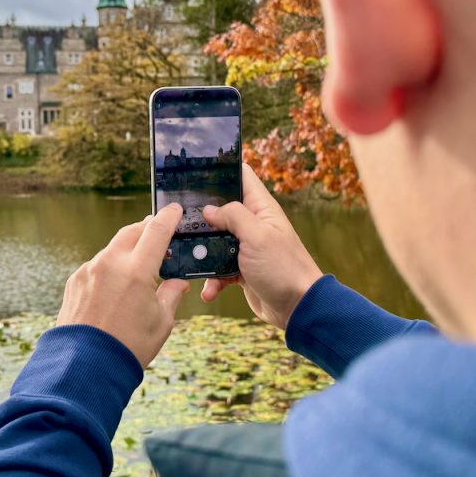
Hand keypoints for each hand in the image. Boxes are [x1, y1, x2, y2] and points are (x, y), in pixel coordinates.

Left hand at [56, 204, 189, 367]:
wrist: (85, 366)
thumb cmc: (129, 347)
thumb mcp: (161, 322)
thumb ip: (171, 294)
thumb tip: (178, 282)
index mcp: (136, 270)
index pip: (156, 231)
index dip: (168, 218)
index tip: (175, 210)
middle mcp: (110, 263)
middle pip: (132, 231)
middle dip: (147, 229)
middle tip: (159, 233)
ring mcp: (89, 270)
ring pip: (113, 248)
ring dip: (128, 249)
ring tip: (139, 264)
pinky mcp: (75, 281)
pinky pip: (97, 265)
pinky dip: (110, 267)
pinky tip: (117, 285)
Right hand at [200, 164, 322, 329]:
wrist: (298, 308)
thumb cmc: (283, 267)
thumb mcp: (257, 236)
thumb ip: (232, 216)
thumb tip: (208, 209)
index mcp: (261, 208)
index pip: (242, 176)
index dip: (222, 169)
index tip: (195, 168)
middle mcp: (252, 224)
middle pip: (221, 209)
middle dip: (201, 214)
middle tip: (177, 216)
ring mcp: (246, 247)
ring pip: (215, 240)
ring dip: (203, 251)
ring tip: (191, 259)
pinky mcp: (241, 269)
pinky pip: (219, 268)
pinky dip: (212, 278)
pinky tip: (209, 290)